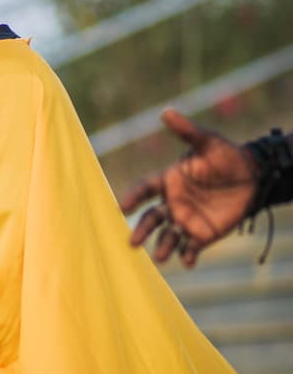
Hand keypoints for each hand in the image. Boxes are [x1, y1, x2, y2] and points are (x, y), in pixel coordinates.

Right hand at [119, 108, 257, 267]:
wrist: (252, 177)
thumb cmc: (226, 156)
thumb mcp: (207, 141)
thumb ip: (187, 132)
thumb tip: (166, 111)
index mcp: (169, 180)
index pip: (145, 189)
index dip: (132, 197)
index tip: (121, 206)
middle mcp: (172, 202)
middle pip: (151, 219)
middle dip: (141, 231)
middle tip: (132, 242)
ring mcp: (185, 220)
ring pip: (168, 237)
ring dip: (163, 247)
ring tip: (162, 257)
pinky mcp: (202, 234)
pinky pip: (190, 248)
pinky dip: (187, 256)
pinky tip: (187, 262)